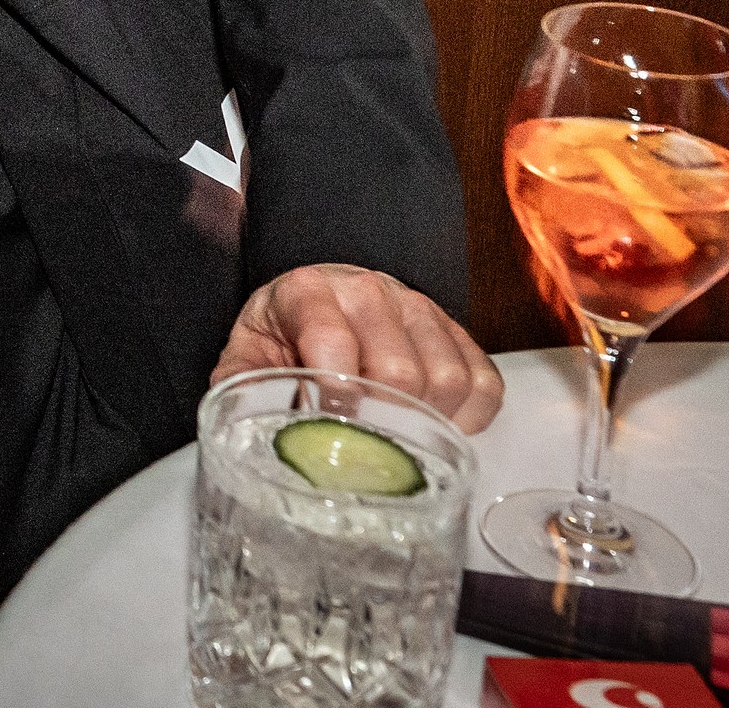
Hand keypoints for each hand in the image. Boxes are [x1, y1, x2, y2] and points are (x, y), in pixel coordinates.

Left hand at [212, 264, 503, 432]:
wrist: (316, 299)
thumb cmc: (282, 332)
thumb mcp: (249, 351)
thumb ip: (243, 383)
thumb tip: (249, 418)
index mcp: (307, 291)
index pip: (331, 340)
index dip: (333, 392)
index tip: (328, 422)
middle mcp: (368, 290)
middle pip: (399, 371)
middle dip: (381, 416)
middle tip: (363, 438)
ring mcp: (417, 306)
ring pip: (447, 378)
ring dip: (427, 419)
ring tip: (396, 430)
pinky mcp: (454, 329)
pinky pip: (484, 381)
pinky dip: (468, 415)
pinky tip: (433, 421)